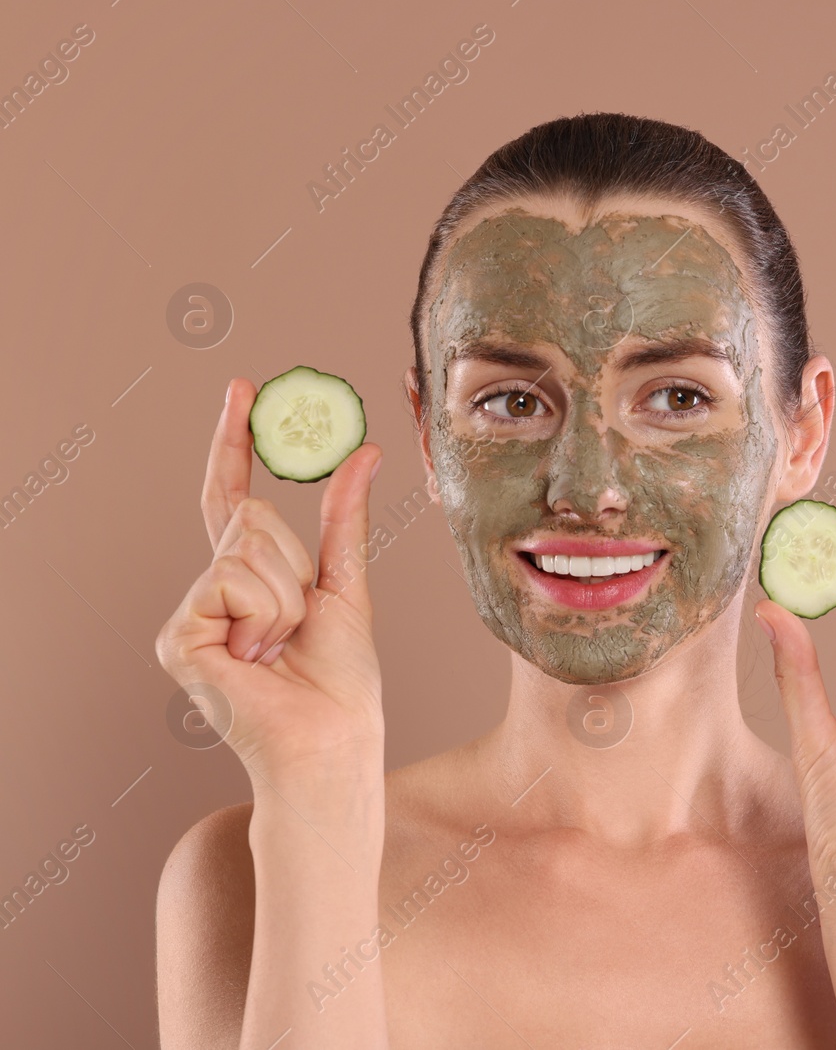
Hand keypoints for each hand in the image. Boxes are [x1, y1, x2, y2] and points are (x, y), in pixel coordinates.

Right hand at [155, 378, 385, 777]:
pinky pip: (232, 581)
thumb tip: (364, 453)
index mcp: (247, 580)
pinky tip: (259, 658)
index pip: (233, 497)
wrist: (332, 738)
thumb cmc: (340, 681)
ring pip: (246, 548)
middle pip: (251, 519)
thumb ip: (344, 520)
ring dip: (286, 596)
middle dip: (295, 564)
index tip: (240, 388)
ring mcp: (190, 615)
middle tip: (299, 623)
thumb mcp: (347, 585)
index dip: (235, 442)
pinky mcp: (179, 638)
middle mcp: (209, 592)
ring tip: (282, 647)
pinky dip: (265, 615)